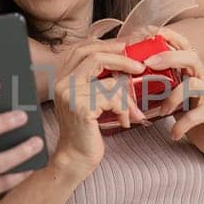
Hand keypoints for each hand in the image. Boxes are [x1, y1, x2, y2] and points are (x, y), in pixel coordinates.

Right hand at [50, 40, 145, 173]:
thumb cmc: (86, 131)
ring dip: (128, 98)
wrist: (76, 158)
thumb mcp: (88, 101)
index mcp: (63, 78)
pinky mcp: (82, 108)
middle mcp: (63, 84)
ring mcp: (70, 95)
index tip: (126, 46)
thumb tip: (124, 64)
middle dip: (121, 59)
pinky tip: (126, 121)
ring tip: (134, 111)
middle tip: (140, 66)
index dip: (105, 44)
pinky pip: (113, 99)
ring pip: (109, 82)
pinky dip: (125, 110)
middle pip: (95, 56)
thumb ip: (97, 82)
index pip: (82, 49)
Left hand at [148, 30, 203, 161]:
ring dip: (173, 97)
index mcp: (193, 72)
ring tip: (161, 112)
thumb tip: (127, 78)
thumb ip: (158, 86)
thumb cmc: (190, 116)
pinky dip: (182, 125)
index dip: (171, 37)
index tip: (151, 32)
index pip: (185, 47)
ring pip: (194, 85)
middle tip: (148, 63)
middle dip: (169, 57)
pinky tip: (173, 134)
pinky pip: (197, 115)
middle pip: (192, 58)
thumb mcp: (172, 97)